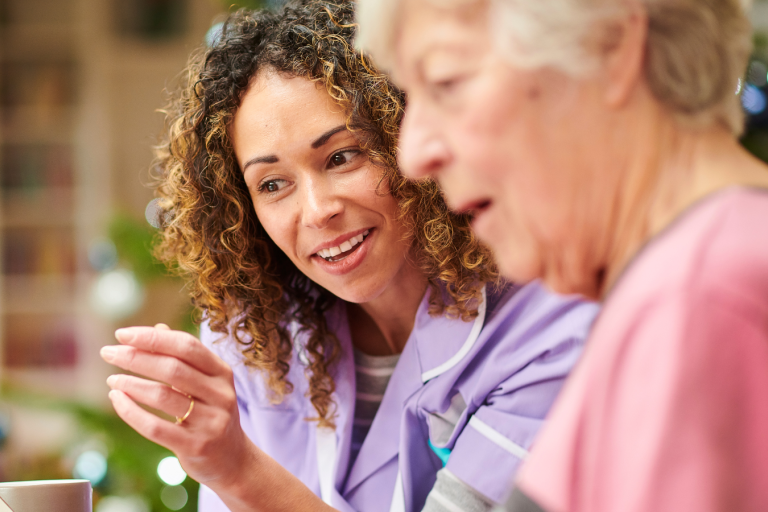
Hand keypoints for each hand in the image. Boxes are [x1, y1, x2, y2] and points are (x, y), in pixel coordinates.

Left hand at [100, 324, 252, 486]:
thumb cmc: (212, 413)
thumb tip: (157, 328)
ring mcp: (210, 421)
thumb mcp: (206, 383)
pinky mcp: (196, 446)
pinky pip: (155, 427)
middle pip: (172, 368)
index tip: (122, 334)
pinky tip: (117, 401)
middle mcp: (220, 394)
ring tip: (112, 379)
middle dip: (136, 357)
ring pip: (162, 396)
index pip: (186, 346)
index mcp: (222, 372)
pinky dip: (130, 412)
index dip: (153, 337)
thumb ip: (184, 357)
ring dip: (131, 384)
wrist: (233, 460)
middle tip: (108, 353)